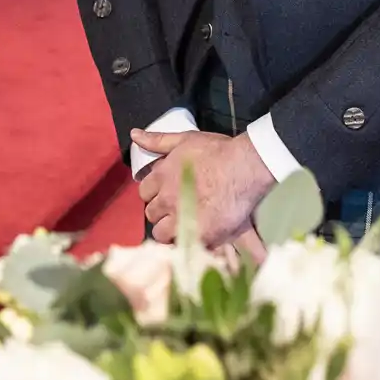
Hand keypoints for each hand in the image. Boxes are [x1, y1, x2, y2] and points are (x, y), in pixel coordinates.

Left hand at [132, 129, 274, 245]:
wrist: (245, 168)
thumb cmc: (218, 151)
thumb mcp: (186, 139)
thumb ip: (158, 140)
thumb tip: (134, 134)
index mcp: (161, 177)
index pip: (144, 192)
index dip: (155, 193)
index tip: (166, 192)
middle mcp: (166, 200)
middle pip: (151, 214)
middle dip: (161, 212)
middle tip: (178, 208)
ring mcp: (181, 219)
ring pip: (161, 234)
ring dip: (170, 230)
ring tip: (186, 224)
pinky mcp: (199, 235)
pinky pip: (183, 245)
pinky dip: (187, 241)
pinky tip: (197, 234)